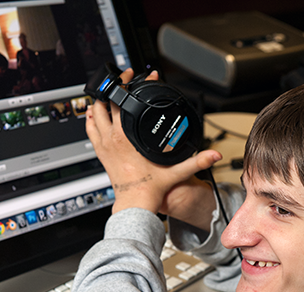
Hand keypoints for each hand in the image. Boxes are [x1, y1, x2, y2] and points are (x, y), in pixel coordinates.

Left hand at [85, 68, 221, 217]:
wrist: (135, 204)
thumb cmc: (150, 189)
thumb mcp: (176, 172)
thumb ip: (196, 162)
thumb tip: (214, 155)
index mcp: (125, 138)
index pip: (120, 101)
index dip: (127, 83)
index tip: (135, 75)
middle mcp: (111, 139)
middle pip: (104, 103)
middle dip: (113, 87)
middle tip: (124, 79)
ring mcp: (103, 145)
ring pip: (93, 114)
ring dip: (99, 101)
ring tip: (109, 92)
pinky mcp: (100, 153)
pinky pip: (89, 130)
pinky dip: (91, 118)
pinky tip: (95, 112)